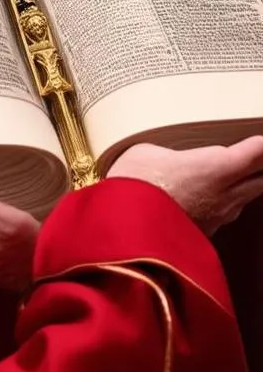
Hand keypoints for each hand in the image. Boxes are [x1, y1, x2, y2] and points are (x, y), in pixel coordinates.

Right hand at [108, 137, 262, 235]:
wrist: (123, 230)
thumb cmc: (133, 188)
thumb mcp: (146, 152)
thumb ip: (170, 154)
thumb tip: (168, 158)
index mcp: (216, 167)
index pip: (257, 153)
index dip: (261, 145)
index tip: (259, 139)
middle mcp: (225, 194)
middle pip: (261, 178)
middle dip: (260, 165)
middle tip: (253, 155)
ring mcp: (218, 217)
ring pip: (246, 197)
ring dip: (246, 184)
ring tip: (237, 172)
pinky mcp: (206, 233)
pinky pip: (226, 212)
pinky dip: (225, 201)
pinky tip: (210, 195)